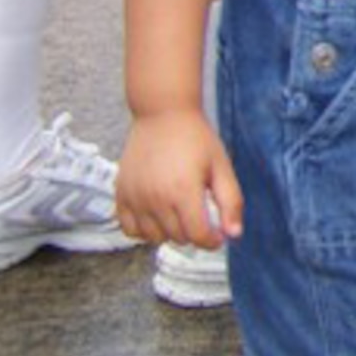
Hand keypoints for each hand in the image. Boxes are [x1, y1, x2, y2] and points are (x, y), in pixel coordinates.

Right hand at [116, 109, 242, 249]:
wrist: (163, 114)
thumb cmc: (197, 139)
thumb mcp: (221, 166)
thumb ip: (231, 202)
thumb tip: (234, 234)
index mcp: (183, 191)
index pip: (198, 236)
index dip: (212, 240)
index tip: (217, 234)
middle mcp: (155, 199)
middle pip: (178, 238)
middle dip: (194, 232)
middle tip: (200, 214)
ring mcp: (135, 198)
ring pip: (154, 238)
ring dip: (170, 232)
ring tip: (179, 212)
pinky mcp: (120, 195)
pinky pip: (129, 230)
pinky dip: (144, 230)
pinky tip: (157, 215)